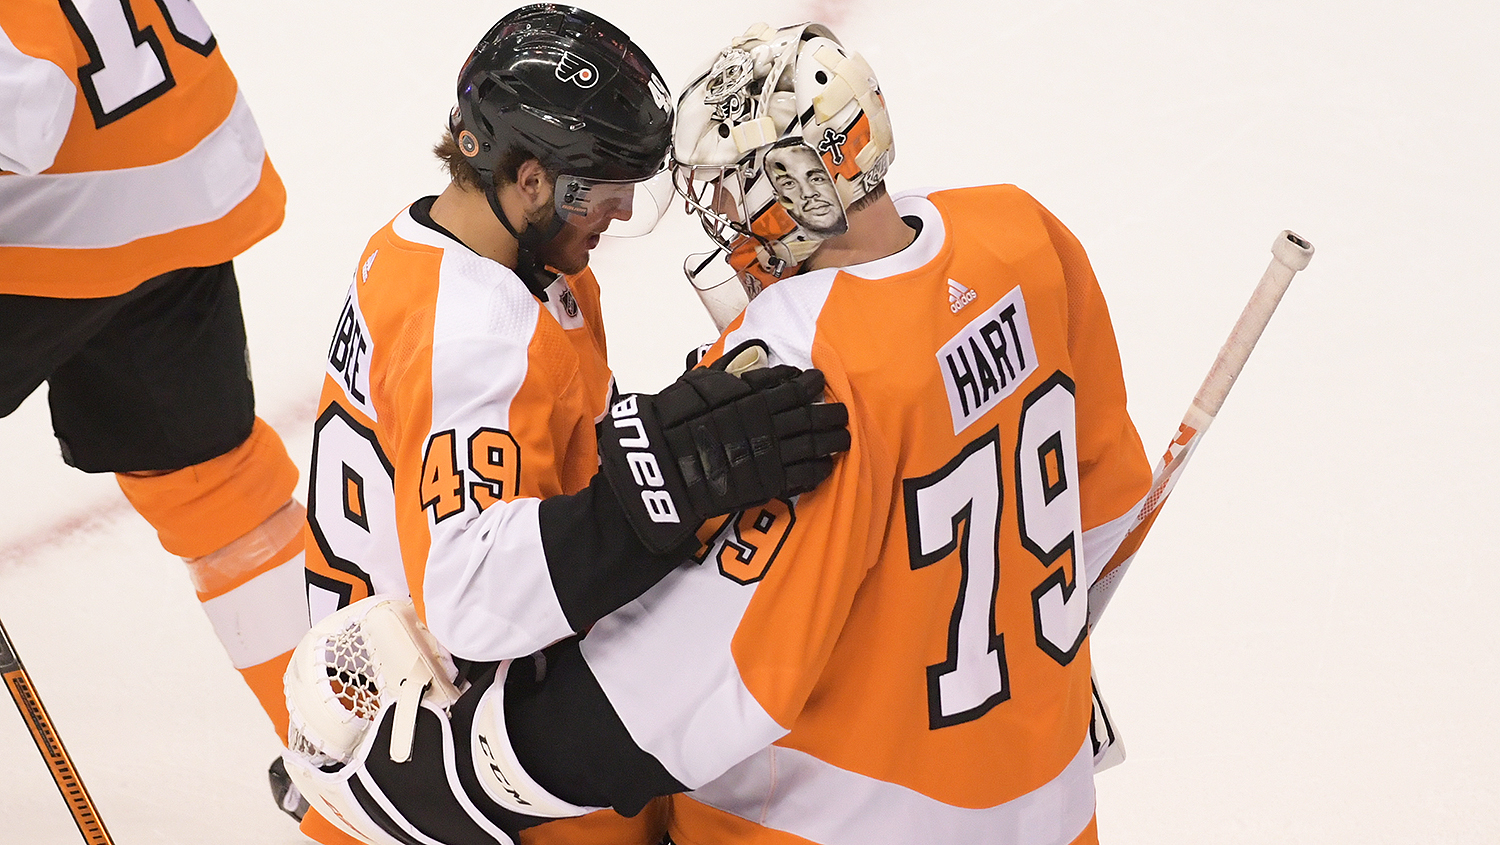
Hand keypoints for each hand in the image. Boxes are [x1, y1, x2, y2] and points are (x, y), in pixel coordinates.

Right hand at [598, 364, 849, 553]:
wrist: (664, 464)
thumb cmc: (677, 420)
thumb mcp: (704, 383)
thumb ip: (735, 372)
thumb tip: (763, 360)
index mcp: (756, 399)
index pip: (794, 389)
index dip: (810, 385)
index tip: (818, 383)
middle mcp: (769, 425)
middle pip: (812, 417)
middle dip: (831, 415)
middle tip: (843, 414)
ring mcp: (771, 455)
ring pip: (814, 446)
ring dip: (833, 442)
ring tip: (844, 440)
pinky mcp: (768, 483)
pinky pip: (802, 477)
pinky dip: (818, 471)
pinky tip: (826, 467)